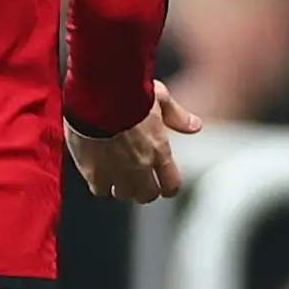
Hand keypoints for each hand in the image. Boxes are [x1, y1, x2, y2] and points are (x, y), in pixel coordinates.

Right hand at [67, 82, 203, 202]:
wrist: (98, 95)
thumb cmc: (129, 92)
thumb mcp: (160, 97)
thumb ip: (177, 116)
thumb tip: (195, 126)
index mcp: (159, 151)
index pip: (171, 186)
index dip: (167, 187)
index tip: (162, 184)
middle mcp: (140, 167)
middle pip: (146, 195)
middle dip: (143, 189)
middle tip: (137, 179)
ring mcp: (116, 172)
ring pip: (122, 194)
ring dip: (121, 186)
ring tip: (116, 174)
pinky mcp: (93, 172)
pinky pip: (99, 189)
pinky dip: (100, 183)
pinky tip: (98, 171)